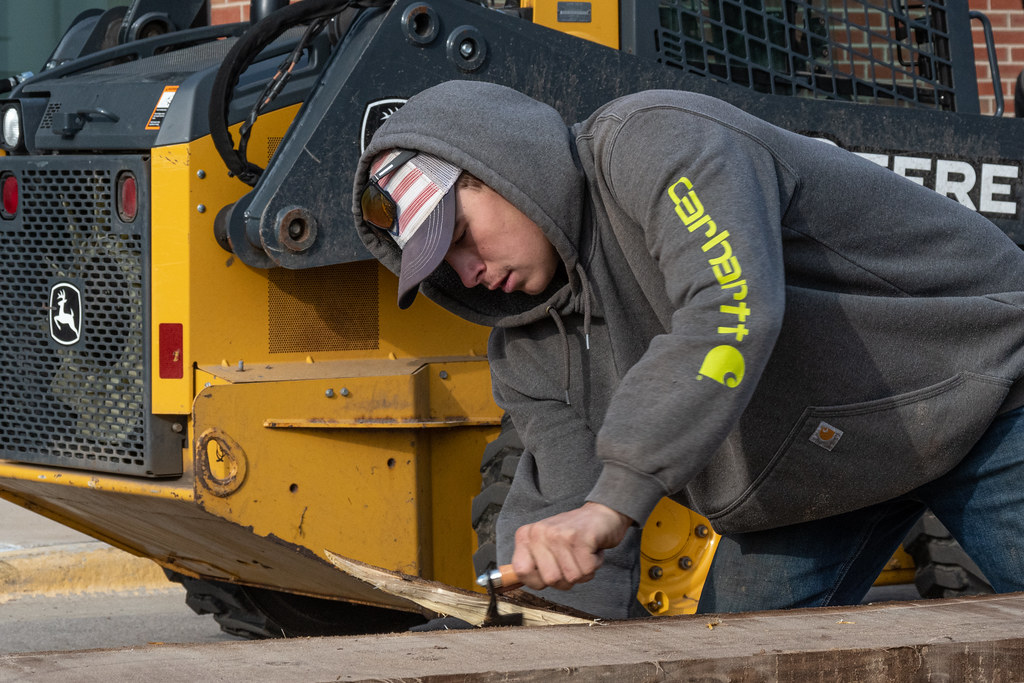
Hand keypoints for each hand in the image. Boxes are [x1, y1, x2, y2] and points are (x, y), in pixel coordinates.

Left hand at [511, 502, 632, 590]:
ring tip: (582, 554)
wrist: (601, 514)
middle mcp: (539, 532)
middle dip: (566, 579)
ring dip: (583, 572)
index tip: (549, 573)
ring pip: (571, 577)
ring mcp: (560, 534)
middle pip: (550, 579)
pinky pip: (587, 570)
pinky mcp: (581, 537)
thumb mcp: (544, 547)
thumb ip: (530, 564)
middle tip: (572, 562)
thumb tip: (507, 583)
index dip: (537, 580)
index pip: (521, 571)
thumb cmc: (572, 536)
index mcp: (526, 535)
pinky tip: (592, 550)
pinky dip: (594, 565)